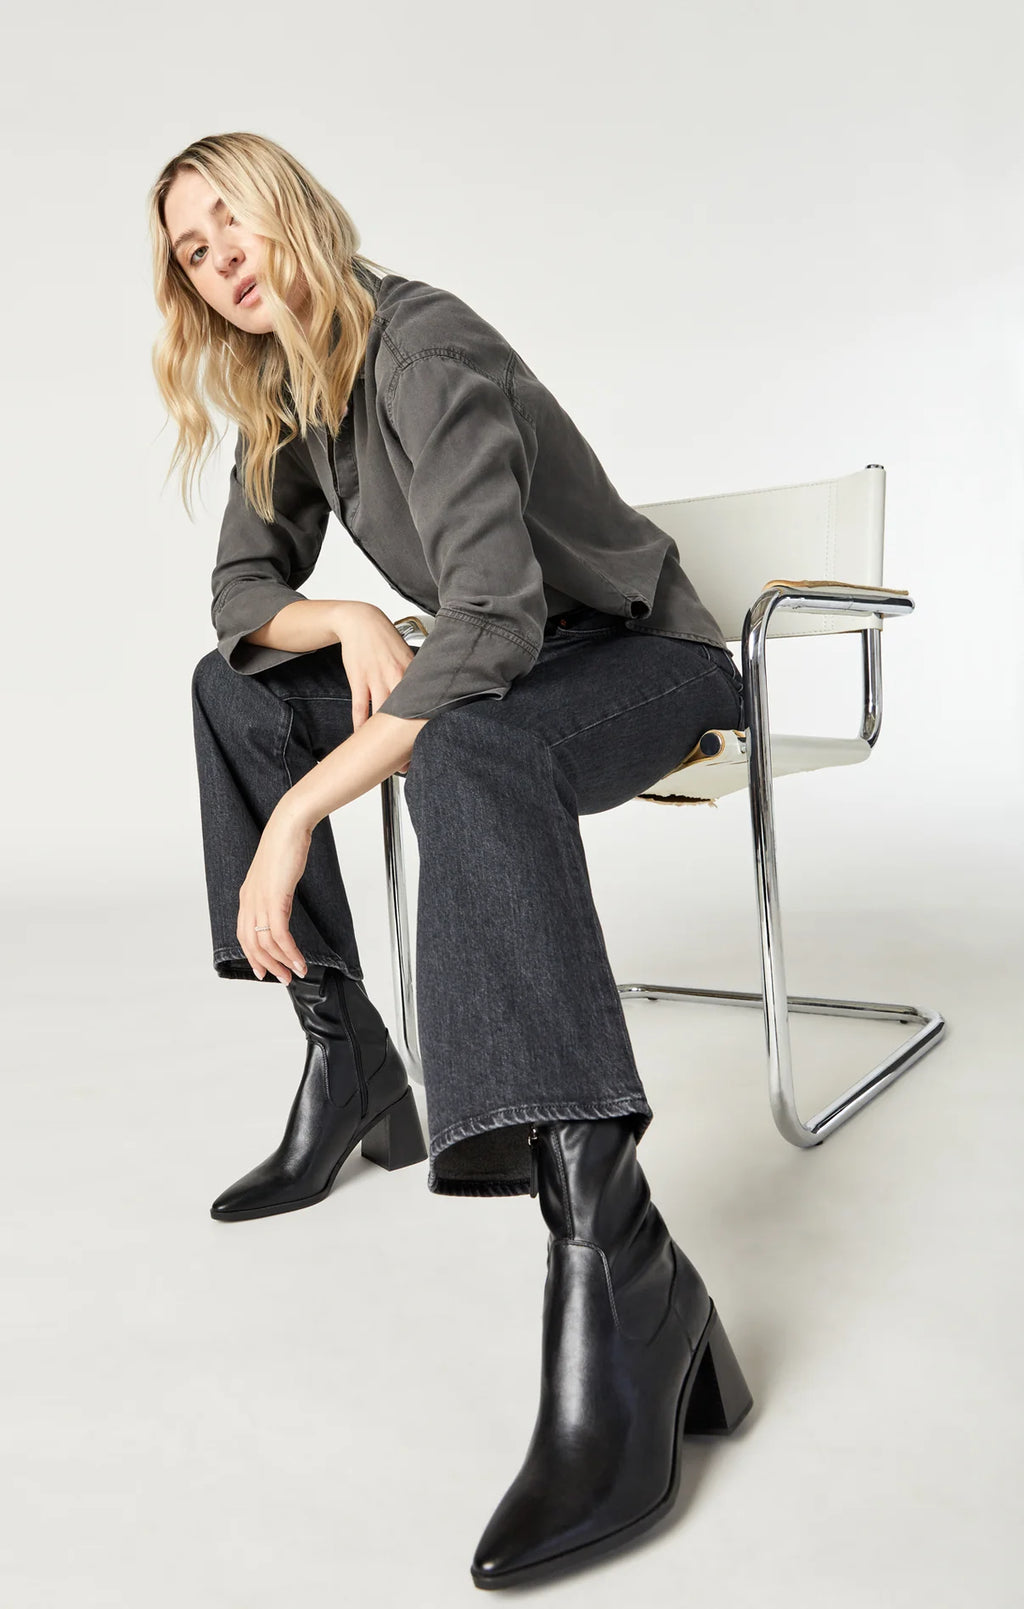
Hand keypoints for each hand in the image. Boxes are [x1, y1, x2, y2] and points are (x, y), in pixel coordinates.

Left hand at [237, 807, 313, 982]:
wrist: (288, 827)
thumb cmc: (285, 846)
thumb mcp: (276, 875)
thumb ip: (275, 893)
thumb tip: (282, 907)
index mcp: (247, 896)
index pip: (243, 935)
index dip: (252, 956)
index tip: (264, 970)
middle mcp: (249, 901)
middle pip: (252, 945)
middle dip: (268, 965)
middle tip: (282, 978)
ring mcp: (259, 901)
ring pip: (266, 944)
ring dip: (281, 963)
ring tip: (296, 973)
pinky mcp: (274, 899)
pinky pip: (280, 935)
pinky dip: (290, 952)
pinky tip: (300, 960)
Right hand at [331, 603, 415, 770]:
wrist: (360, 621)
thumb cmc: (385, 641)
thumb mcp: (408, 657)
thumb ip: (418, 679)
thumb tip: (431, 700)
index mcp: (414, 672)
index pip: (424, 706)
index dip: (425, 730)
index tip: (427, 748)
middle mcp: (398, 676)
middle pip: (405, 716)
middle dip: (405, 742)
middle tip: (406, 763)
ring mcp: (377, 678)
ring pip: (381, 716)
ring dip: (381, 739)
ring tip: (383, 758)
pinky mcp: (359, 680)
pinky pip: (360, 708)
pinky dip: (360, 725)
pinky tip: (361, 738)